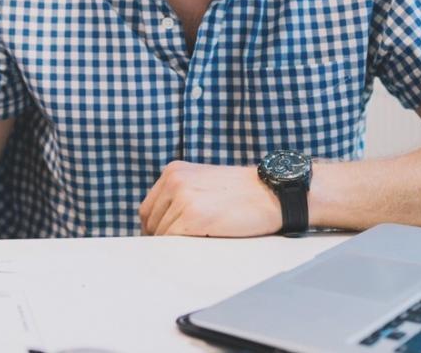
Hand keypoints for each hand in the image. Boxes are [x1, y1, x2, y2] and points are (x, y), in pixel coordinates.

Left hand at [139, 161, 280, 236]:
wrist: (272, 193)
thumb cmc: (243, 192)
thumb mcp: (203, 182)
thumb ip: (181, 195)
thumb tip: (161, 225)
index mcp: (174, 171)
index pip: (148, 208)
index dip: (154, 228)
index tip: (163, 242)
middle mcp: (174, 181)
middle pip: (151, 222)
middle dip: (161, 238)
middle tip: (179, 250)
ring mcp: (182, 198)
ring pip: (161, 233)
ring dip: (174, 245)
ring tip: (195, 247)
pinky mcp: (193, 217)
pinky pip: (173, 241)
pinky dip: (180, 249)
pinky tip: (196, 248)